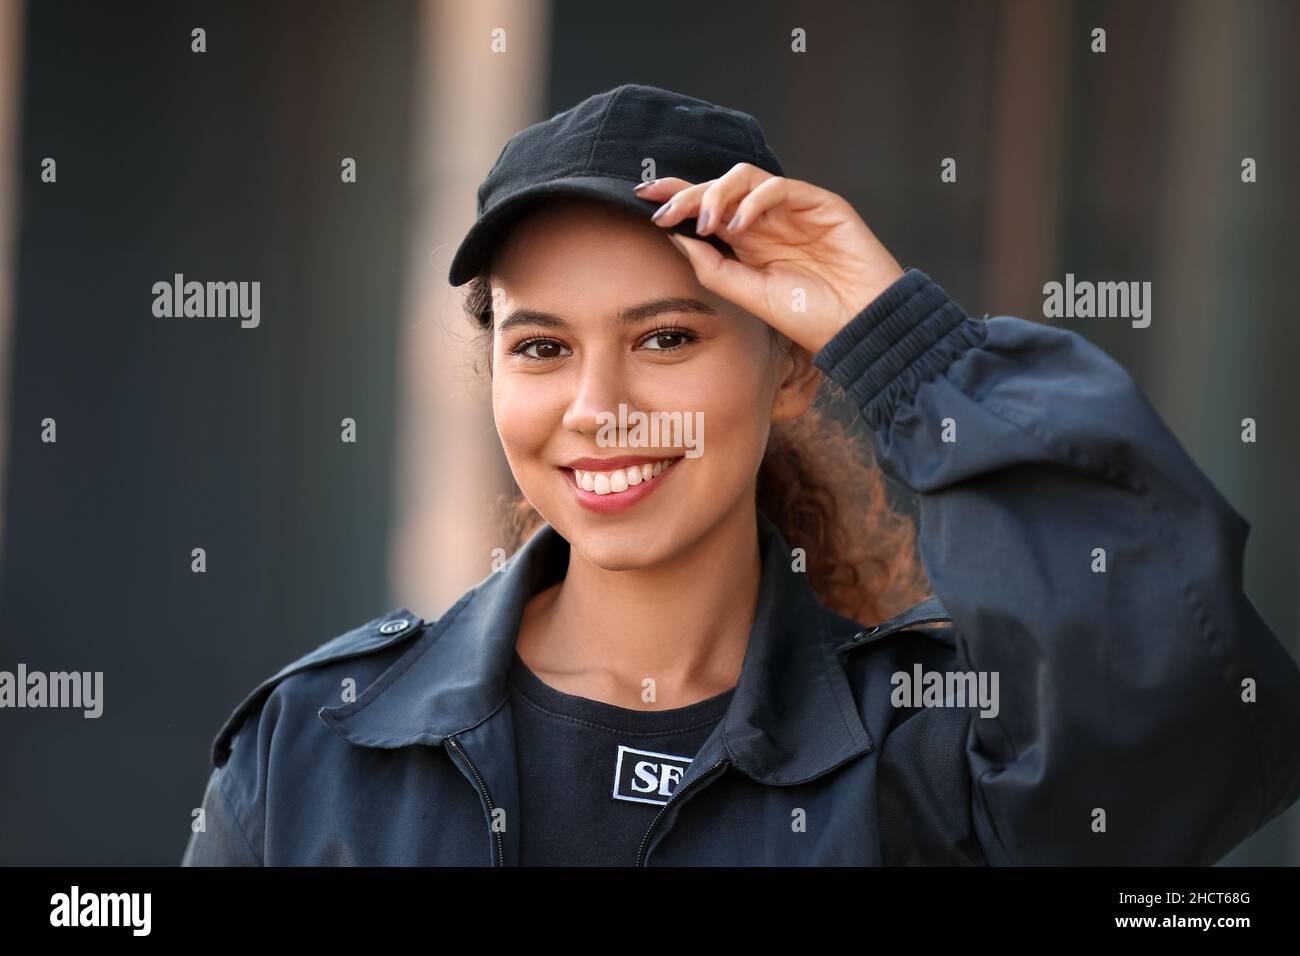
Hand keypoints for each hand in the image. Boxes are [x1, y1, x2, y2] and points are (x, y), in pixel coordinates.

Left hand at [634, 163, 904, 353]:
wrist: (861, 328)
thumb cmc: (812, 319)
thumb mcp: (751, 296)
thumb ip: (715, 268)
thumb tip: (676, 239)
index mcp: (749, 242)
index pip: (707, 209)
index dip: (677, 198)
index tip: (643, 200)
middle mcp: (767, 221)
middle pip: (720, 188)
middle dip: (687, 193)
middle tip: (664, 210)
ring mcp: (793, 210)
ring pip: (746, 179)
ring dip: (718, 194)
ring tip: (707, 222)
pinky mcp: (820, 204)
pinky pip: (779, 187)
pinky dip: (754, 201)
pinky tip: (740, 225)